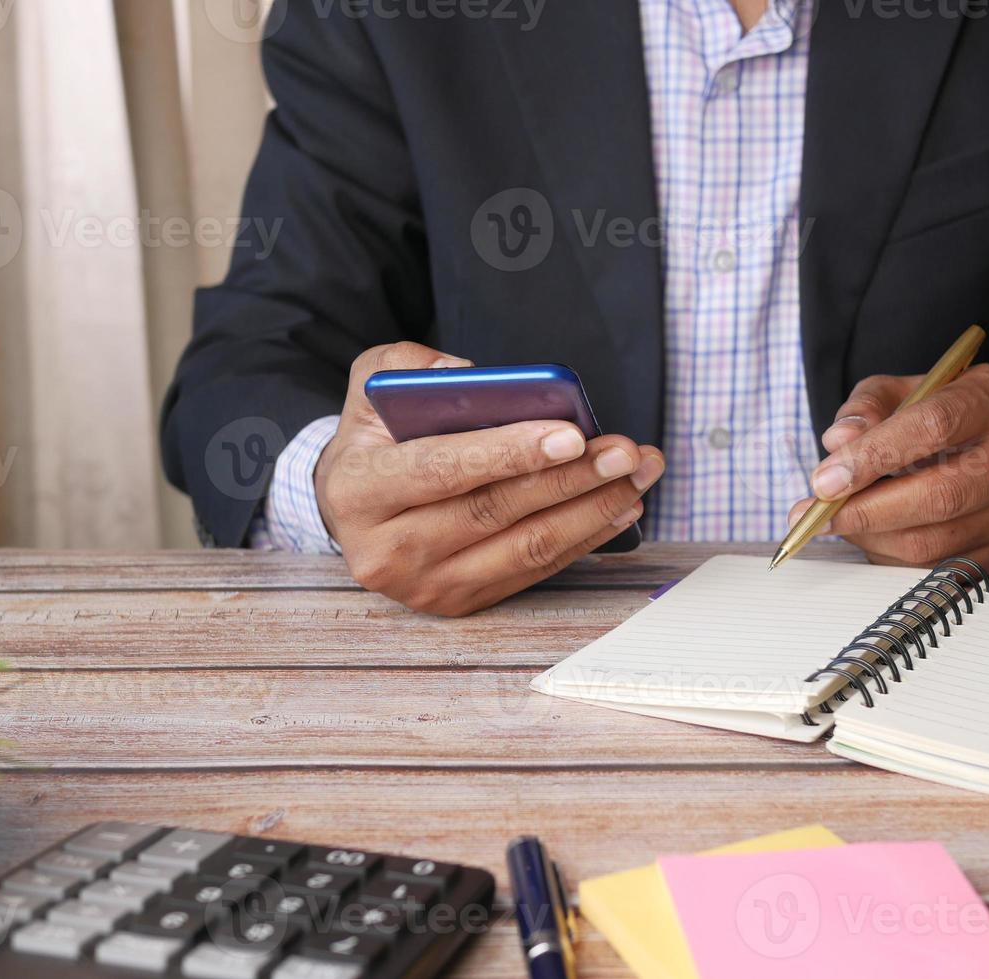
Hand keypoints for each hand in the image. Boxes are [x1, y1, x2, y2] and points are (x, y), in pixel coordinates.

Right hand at [318, 342, 665, 616]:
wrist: (350, 508)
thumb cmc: (375, 439)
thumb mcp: (373, 386)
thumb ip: (413, 367)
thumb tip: (482, 379)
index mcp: (359, 488)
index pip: (443, 468)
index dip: (510, 452)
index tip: (571, 434)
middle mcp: (386, 549)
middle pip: (495, 511)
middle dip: (571, 479)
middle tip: (625, 451)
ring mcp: (424, 584)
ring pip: (525, 547)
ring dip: (593, 510)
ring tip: (637, 474)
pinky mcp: (458, 602)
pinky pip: (535, 569)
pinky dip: (585, 538)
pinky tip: (620, 507)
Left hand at [789, 365, 988, 574]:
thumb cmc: (940, 413)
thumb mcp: (904, 390)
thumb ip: (867, 406)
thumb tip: (839, 441)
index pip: (934, 426)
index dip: (874, 455)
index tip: (825, 480)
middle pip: (940, 495)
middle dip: (866, 511)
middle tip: (816, 515)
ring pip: (933, 542)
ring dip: (871, 537)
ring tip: (835, 522)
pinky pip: (933, 568)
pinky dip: (889, 555)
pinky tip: (870, 534)